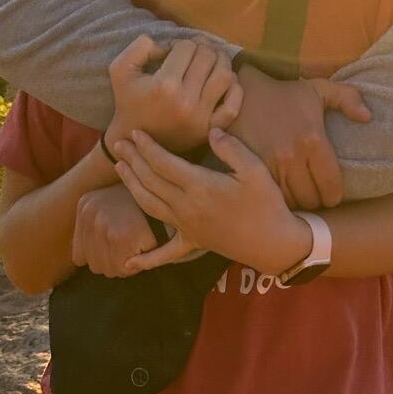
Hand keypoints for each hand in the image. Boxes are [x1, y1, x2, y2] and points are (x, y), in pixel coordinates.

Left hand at [71, 184, 179, 277]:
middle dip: (113, 261)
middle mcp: (89, 213)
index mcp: (85, 206)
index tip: (119, 246)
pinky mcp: (119, 235)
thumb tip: (81, 261)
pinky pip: (121, 268)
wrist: (169, 198)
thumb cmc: (143, 209)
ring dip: (123, 264)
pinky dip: (136, 265)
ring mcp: (102, 223)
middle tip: (132, 243)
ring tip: (138, 243)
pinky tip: (144, 247)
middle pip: (93, 264)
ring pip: (106, 268)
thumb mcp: (113, 211)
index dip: (101, 258)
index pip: (80, 257)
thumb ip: (94, 233)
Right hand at [106, 34, 241, 152]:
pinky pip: (233, 106)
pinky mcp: (209, 130)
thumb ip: (141, 46)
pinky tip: (224, 81)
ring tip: (211, 59)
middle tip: (195, 50)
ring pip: (225, 76)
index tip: (172, 52)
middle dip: (202, 47)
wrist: (133, 141)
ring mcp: (200, 117)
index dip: (180, 43)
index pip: (187, 47)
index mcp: (164, 85)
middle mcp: (186, 101)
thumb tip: (169, 44)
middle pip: (208, 57)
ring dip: (221, 60)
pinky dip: (234, 89)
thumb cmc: (128, 102)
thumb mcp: (121, 69)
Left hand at [112, 127, 314, 277]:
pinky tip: (129, 263)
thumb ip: (231, 148)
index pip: (164, 164)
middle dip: (133, 161)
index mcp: (200, 187)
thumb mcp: (255, 170)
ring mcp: (187, 227)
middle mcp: (187, 207)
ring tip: (119, 169)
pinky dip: (146, 259)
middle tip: (119, 144)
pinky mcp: (193, 242)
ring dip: (132, 186)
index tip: (135, 133)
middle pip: (151, 181)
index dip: (147, 148)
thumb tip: (211, 131)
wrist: (274, 242)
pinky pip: (166, 253)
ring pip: (150, 205)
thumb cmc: (267, 203)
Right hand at [231, 68, 370, 209]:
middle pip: (311, 199)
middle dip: (316, 201)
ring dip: (297, 204)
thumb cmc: (284, 94)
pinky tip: (281, 196)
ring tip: (300, 198)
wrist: (242, 94)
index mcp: (313, 140)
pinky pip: (270, 197)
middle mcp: (292, 157)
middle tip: (316, 196)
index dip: (335, 195)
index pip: (331, 185)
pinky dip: (278, 201)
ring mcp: (270, 166)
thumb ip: (348, 98)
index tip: (332, 194)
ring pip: (290, 203)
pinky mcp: (251, 170)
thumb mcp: (319, 89)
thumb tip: (368, 117)